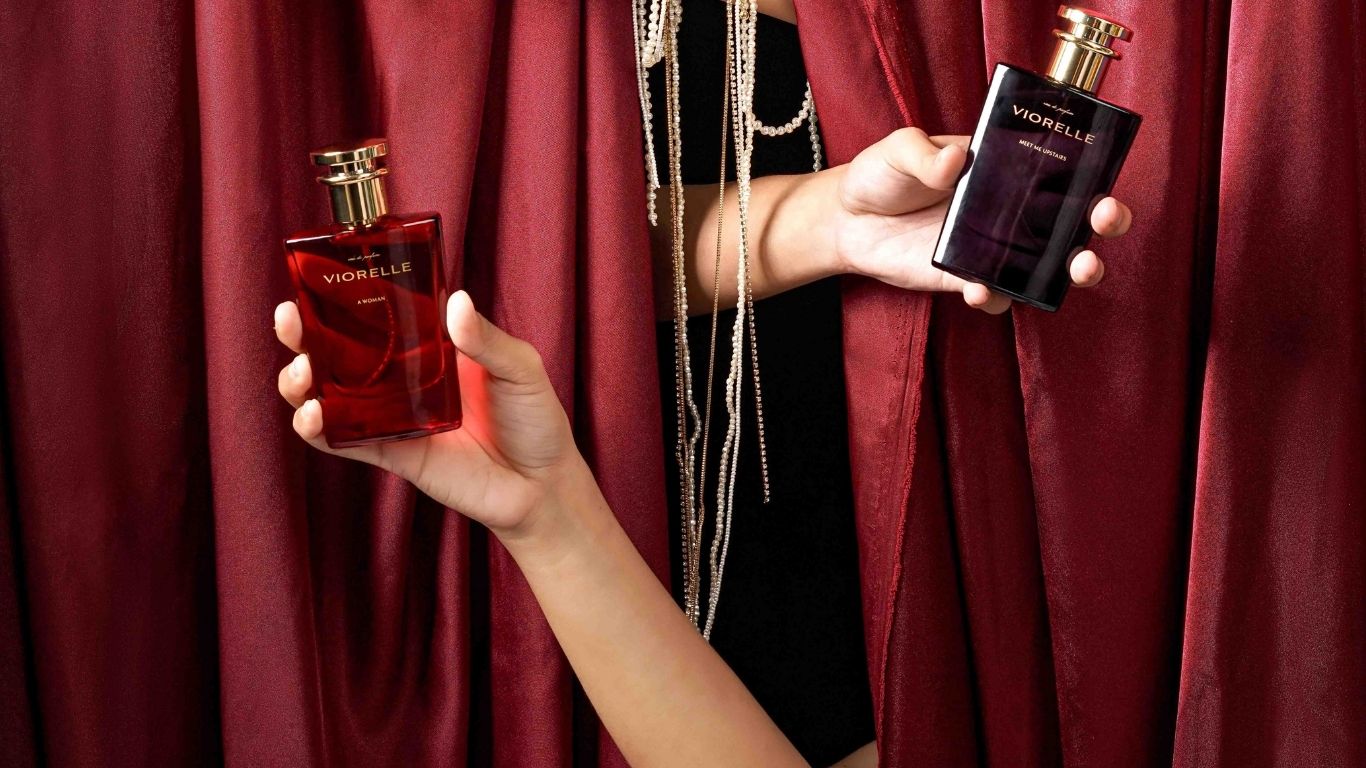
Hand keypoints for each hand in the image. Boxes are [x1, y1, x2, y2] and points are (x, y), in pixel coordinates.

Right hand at [274, 290, 580, 537]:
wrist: (541, 485)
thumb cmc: (536, 419)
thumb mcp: (520, 368)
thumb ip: (488, 340)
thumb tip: (456, 302)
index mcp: (430, 346)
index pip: (378, 315)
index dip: (343, 299)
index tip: (315, 280)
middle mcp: (403, 378)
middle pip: (339, 352)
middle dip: (305, 335)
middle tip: (290, 320)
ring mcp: (392, 416)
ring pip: (329, 395)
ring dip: (302, 382)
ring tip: (301, 373)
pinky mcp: (391, 454)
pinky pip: (345, 441)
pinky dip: (320, 429)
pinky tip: (312, 416)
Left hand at [831, 127, 1132, 313]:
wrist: (846, 221)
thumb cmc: (881, 174)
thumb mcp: (900, 149)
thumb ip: (925, 153)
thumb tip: (955, 161)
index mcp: (1005, 167)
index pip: (1062, 168)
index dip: (1094, 174)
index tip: (1106, 177)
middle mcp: (1009, 209)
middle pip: (1072, 219)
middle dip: (1102, 222)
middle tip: (1105, 220)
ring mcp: (992, 247)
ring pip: (1047, 264)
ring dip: (1071, 269)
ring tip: (1078, 269)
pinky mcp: (966, 278)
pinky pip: (995, 293)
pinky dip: (996, 295)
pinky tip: (979, 290)